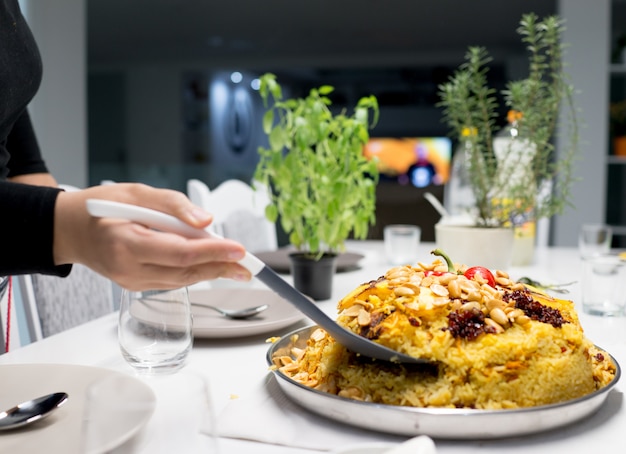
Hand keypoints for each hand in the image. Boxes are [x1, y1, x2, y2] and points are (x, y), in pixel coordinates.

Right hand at [53, 183, 251, 289]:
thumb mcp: (137, 192)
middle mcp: (128, 268)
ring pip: (181, 280)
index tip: (239, 250)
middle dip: (220, 267)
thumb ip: (173, 205)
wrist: (70, 229)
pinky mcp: (135, 284)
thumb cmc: (102, 206)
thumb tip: (205, 221)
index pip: (180, 252)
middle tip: (249, 264)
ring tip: (239, 266)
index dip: (213, 252)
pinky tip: (212, 265)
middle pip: (185, 271)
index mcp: (126, 242)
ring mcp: (131, 281)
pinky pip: (172, 281)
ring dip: (211, 272)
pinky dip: (194, 273)